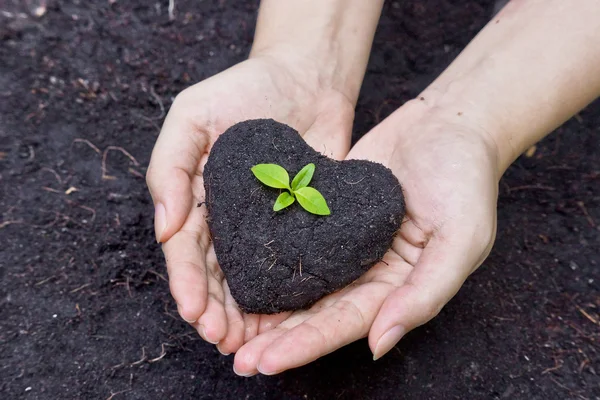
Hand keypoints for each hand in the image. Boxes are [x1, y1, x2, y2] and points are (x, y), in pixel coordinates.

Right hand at [146, 55, 353, 348]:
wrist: (306, 79)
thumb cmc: (244, 90)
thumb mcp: (193, 115)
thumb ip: (170, 166)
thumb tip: (163, 225)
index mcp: (197, 199)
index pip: (187, 250)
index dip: (188, 283)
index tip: (194, 311)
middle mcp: (229, 221)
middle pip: (217, 276)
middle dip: (215, 310)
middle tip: (222, 338)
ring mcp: (266, 227)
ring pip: (251, 281)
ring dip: (246, 315)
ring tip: (246, 343)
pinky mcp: (303, 226)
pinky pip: (292, 266)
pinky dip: (285, 296)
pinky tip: (285, 321)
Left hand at [232, 100, 499, 374]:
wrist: (449, 124)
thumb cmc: (466, 181)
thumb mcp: (461, 240)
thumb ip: (425, 294)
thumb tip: (380, 344)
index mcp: (397, 287)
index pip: (347, 324)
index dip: (306, 345)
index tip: (265, 362)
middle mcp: (367, 272)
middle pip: (316, 311)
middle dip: (276, 337)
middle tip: (235, 356)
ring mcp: (345, 243)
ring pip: (300, 282)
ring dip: (265, 306)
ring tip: (224, 325)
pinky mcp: (328, 213)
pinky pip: (296, 241)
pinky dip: (269, 258)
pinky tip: (237, 269)